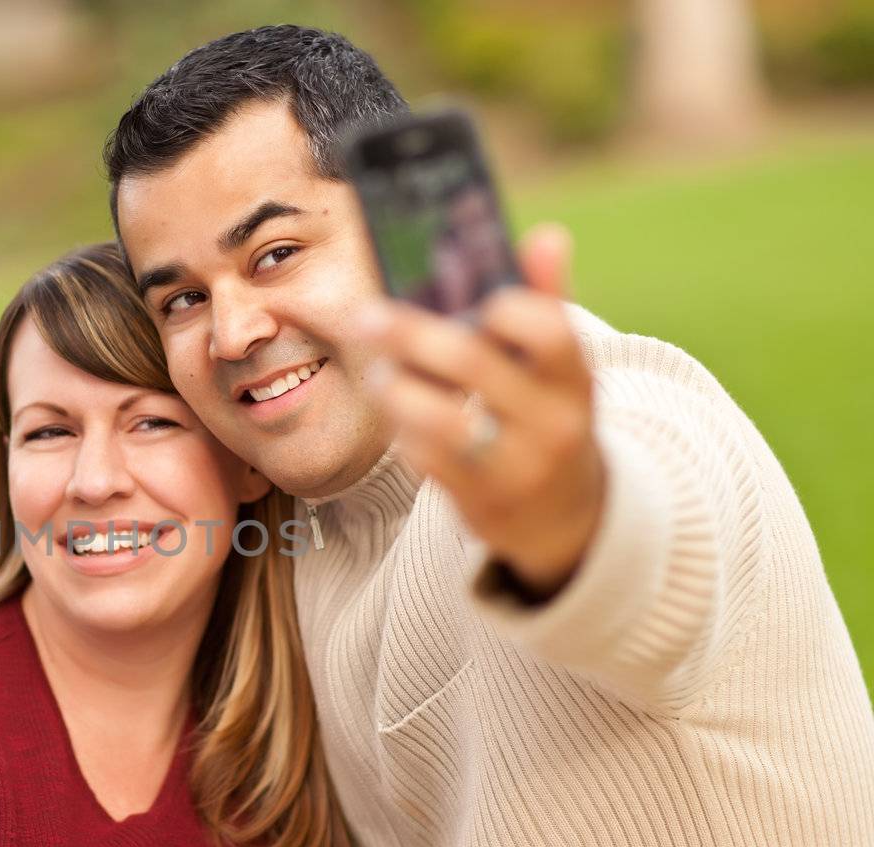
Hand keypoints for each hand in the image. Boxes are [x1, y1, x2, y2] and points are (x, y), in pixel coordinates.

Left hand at [359, 224, 605, 599]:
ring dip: (398, 389)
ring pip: (442, 420)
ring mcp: (516, 468)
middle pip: (475, 365)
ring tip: (380, 373)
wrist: (568, 517)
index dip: (508, 308)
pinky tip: (397, 412)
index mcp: (574, 380)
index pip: (550, 333)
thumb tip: (546, 235)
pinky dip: (404, 432)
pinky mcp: (480, 501)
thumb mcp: (561, 369)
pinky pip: (428, 460)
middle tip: (366, 316)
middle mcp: (552, 424)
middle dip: (412, 335)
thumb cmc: (550, 418)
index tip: (470, 296)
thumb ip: (548, 303)